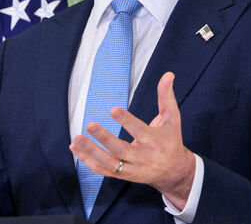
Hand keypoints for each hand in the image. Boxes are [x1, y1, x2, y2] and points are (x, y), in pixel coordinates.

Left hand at [69, 72, 195, 208]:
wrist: (174, 171)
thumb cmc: (171, 139)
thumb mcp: (172, 118)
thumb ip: (167, 96)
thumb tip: (168, 74)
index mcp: (154, 141)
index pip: (139, 130)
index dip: (126, 120)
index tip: (113, 110)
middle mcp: (143, 157)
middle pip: (121, 149)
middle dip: (104, 138)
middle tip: (89, 125)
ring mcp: (132, 169)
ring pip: (109, 163)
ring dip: (91, 152)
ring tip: (76, 140)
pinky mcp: (124, 176)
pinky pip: (104, 171)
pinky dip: (89, 162)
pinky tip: (76, 150)